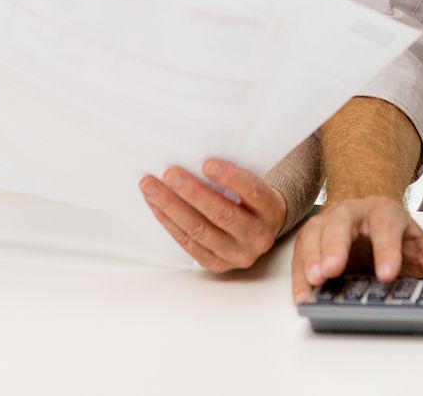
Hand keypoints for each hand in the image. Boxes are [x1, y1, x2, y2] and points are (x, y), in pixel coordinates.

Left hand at [139, 159, 286, 272]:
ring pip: (199, 230)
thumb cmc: (251, 198)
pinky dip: (169, 222)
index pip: (253, 191)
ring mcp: (237, 254)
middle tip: (169, 174)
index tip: (206, 163)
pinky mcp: (217, 264)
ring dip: (171, 206)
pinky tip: (156, 205)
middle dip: (192, 192)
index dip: (230, 178)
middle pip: (222, 214)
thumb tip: (196, 158)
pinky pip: (188, 243)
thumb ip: (235, 175)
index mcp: (271, 210)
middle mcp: (258, 236)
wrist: (262, 230)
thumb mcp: (254, 184)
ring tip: (151, 187)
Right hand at [290, 196, 422, 303]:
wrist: (370, 211)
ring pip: (315, 235)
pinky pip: (300, 254)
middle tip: (332, 270)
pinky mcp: (311, 239)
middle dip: (335, 246)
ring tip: (314, 281)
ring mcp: (328, 223)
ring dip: (311, 258)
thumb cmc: (395, 233)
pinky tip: (302, 294)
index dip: (386, 250)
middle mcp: (353, 214)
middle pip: (341, 224)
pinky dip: (299, 275)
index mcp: (386, 213)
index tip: (387, 275)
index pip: (386, 227)